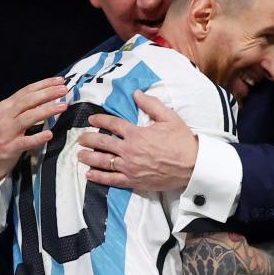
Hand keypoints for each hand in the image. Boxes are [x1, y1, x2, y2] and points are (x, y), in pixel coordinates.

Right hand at [0, 78, 67, 185]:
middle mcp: (5, 117)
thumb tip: (45, 98)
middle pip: (28, 101)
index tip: (59, 80)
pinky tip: (49, 134)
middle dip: (47, 93)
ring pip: (28, 118)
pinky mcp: (9, 148)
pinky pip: (25, 142)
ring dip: (46, 110)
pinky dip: (37, 138)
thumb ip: (22, 108)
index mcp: (5, 107)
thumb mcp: (6, 118)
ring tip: (62, 106)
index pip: (26, 91)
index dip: (44, 85)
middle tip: (64, 89)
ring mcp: (6, 132)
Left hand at [79, 90, 197, 190]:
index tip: (92, 119)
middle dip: (88, 139)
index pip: (112, 124)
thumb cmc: (182, 141)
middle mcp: (129, 150)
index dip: (100, 120)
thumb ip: (151, 104)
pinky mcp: (134, 181)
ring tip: (80, 155)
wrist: (193, 165)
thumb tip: (136, 93)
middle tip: (81, 138)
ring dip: (89, 157)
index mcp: (136, 133)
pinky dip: (99, 177)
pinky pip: (112, 179)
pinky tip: (89, 175)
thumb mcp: (169, 117)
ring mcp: (130, 167)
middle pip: (102, 143)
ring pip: (103, 161)